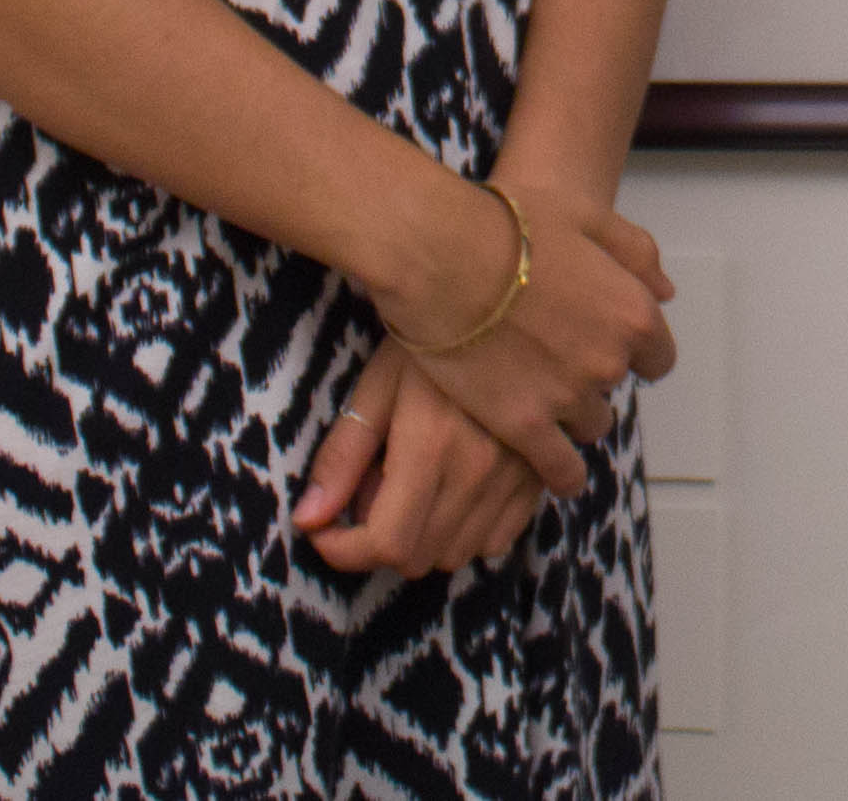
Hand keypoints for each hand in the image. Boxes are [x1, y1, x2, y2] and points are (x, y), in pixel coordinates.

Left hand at [291, 340, 543, 578]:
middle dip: (379, 540)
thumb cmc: (433, 330)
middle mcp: (480, 470)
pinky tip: (455, 488)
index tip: (324, 529)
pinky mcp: (541, 472)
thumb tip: (306, 519)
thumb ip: (343, 455)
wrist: (511, 292)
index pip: (385, 544)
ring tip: (414, 483)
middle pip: (418, 557)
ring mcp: (518, 475)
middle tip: (371, 487)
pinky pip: (499, 539)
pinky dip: (469, 531)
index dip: (343, 550)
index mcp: (432, 447)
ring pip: (458, 554)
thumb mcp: (380, 382)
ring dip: (424, 537)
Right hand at [380, 176, 674, 497]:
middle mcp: (610, 360)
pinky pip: (560, 469)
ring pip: (590, 425)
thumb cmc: (515, 227)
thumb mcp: (590, 218)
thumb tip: (666, 291)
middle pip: (616, 387)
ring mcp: (569, 397)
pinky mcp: (525, 426)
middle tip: (555, 355)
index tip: (604, 343)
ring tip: (539, 395)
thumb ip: (636, 255)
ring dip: (572, 414)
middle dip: (593, 374)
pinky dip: (562, 473)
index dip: (633, 351)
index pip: (658, 356)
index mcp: (632, 312)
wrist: (445, 256)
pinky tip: (556, 471)